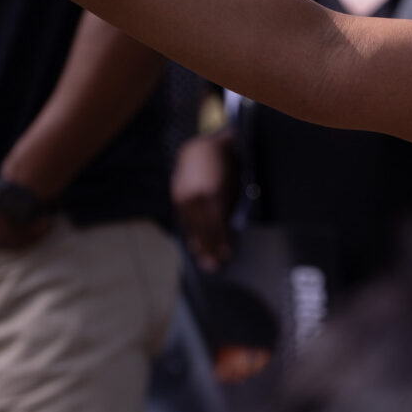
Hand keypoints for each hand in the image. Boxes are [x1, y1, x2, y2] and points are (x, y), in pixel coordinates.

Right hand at [171, 133, 239, 270]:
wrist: (202, 145)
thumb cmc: (227, 163)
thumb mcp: (236, 182)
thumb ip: (232, 206)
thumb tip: (231, 230)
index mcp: (212, 191)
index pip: (217, 224)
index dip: (222, 241)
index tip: (227, 255)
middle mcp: (194, 195)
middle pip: (203, 228)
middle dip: (209, 248)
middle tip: (214, 266)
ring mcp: (182, 195)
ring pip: (191, 226)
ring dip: (198, 244)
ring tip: (204, 261)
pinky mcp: (176, 196)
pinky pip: (185, 220)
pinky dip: (191, 233)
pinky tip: (195, 245)